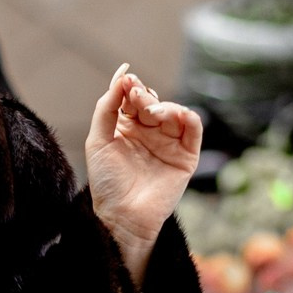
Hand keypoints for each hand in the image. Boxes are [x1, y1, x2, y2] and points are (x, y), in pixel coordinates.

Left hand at [84, 64, 202, 278]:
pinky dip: (188, 116)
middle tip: (136, 95)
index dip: (129, 86)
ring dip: (164, 105)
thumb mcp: (98, 141)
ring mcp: (168, 143)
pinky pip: (194, 129)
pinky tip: (176, 114)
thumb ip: (106, 108)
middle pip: (152, 102)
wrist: (122, 216)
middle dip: (144, 95)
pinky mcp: (186, 155)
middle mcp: (149, 132)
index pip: (131, 98)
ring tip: (151, 111)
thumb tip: (120, 76)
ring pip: (173, 111)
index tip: (126, 80)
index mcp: (126, 127)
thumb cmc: (106, 183)